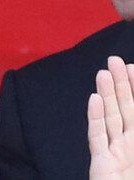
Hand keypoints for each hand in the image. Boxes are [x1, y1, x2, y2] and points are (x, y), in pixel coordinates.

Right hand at [89, 56, 133, 178]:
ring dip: (107, 94)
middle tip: (115, 59)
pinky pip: (97, 137)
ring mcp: (117, 155)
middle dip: (122, 84)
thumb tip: (132, 113)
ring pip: (112, 118)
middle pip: (128, 110)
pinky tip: (93, 99)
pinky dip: (95, 117)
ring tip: (103, 72)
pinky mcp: (102, 164)